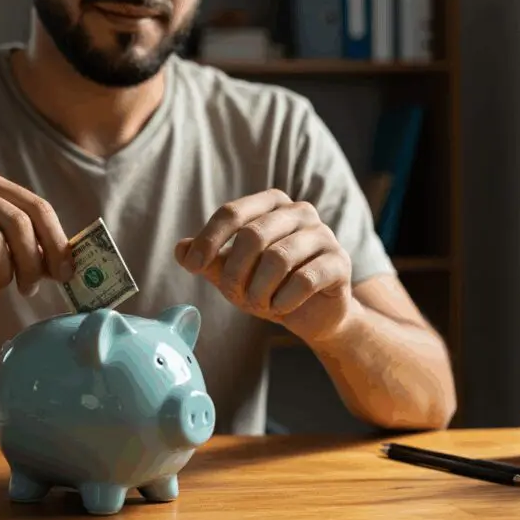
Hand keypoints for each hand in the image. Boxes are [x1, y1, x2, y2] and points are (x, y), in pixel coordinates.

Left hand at [174, 189, 356, 342]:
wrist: (312, 314)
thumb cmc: (269, 286)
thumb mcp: (232, 274)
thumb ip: (208, 260)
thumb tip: (180, 248)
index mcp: (271, 204)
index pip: (232, 213)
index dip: (208, 240)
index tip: (191, 266)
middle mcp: (299, 211)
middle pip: (253, 235)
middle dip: (235, 272)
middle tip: (234, 296)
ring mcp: (323, 234)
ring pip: (278, 258)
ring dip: (259, 290)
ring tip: (259, 303)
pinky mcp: (339, 262)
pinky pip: (304, 280)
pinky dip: (283, 300)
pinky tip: (280, 307)